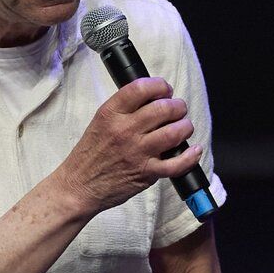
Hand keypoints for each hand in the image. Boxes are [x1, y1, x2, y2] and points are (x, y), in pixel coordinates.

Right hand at [55, 78, 203, 214]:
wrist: (79, 186)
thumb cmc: (90, 155)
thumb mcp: (100, 122)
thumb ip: (124, 109)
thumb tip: (152, 98)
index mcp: (111, 114)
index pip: (141, 88)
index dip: (160, 85)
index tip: (165, 90)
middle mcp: (125, 130)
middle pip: (163, 108)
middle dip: (177, 106)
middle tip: (178, 109)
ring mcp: (137, 152)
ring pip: (174, 132)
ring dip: (185, 127)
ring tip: (184, 127)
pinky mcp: (147, 173)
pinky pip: (177, 164)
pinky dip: (190, 156)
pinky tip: (194, 150)